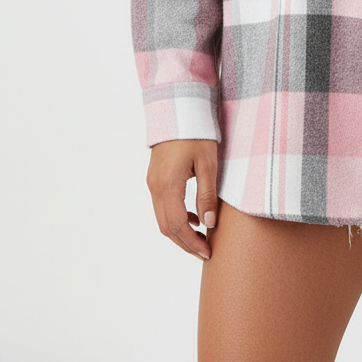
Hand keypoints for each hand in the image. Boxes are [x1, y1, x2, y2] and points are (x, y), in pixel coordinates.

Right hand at [146, 139, 218, 260]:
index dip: (192, 242)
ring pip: (162, 219)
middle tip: (205, 252)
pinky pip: (162, 207)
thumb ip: (207, 194)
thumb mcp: (208, 163)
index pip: (178, 225)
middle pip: (167, 227)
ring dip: (179, 233)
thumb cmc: (196, 133)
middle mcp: (155, 187)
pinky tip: (192, 217)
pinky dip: (175, 218)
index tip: (208, 252)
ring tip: (201, 238)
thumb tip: (209, 223)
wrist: (178, 109)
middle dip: (185, 243)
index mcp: (168, 184)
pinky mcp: (154, 179)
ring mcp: (152, 183)